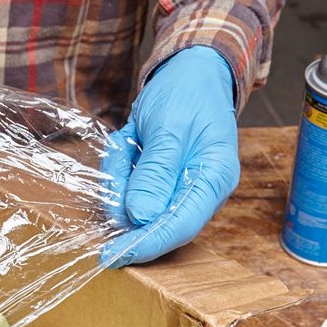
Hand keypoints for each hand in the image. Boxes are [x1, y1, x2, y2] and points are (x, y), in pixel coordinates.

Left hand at [101, 45, 240, 265]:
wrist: (192, 72)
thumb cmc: (186, 93)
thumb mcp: (168, 126)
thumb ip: (156, 171)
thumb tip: (141, 216)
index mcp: (215, 178)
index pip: (181, 225)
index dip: (147, 244)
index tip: (113, 255)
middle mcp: (203, 191)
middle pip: (160, 224)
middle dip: (128, 205)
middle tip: (110, 181)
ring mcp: (184, 189)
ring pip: (140, 207)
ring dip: (123, 178)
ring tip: (128, 143)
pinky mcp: (166, 184)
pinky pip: (133, 191)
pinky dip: (122, 170)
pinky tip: (129, 144)